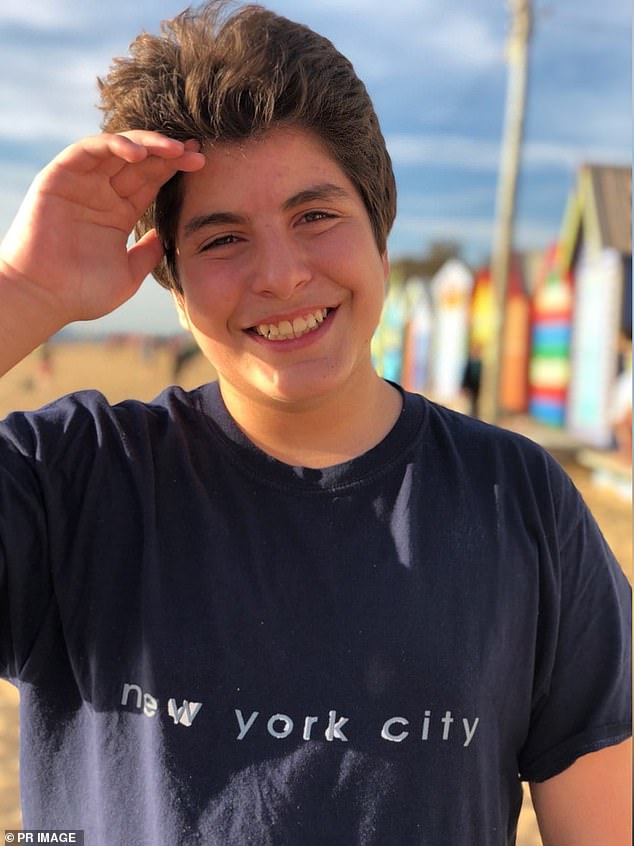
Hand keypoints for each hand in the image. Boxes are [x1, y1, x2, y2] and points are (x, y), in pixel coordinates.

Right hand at [0, 131, 204, 324]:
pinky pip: (88, 149)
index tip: (200, 164)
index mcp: (118, 213)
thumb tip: (169, 236)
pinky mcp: (59, 176)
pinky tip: (139, 152)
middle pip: (140, 162)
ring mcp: (81, 183)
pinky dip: (114, 144)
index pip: (151, 181)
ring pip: (117, 149)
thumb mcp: (129, 274)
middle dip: (169, 153)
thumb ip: (149, 253)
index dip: (174, 169)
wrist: (43, 298)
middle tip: (195, 151)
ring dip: (147, 144)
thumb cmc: (82, 293)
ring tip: (174, 150)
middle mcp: (101, 193)